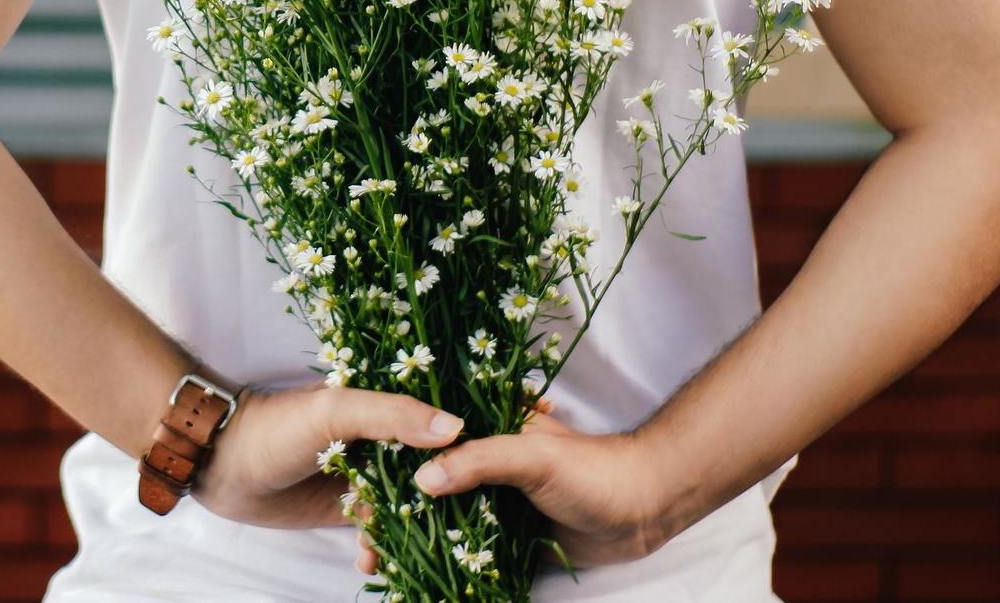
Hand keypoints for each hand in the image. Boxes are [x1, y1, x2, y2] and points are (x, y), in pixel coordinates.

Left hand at [192, 383, 465, 529]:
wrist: (221, 464)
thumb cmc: (276, 426)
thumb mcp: (335, 411)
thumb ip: (391, 416)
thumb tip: (456, 429)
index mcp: (383, 405)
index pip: (438, 422)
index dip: (464, 446)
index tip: (491, 470)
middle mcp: (381, 439)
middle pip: (430, 469)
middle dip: (444, 499)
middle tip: (462, 527)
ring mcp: (366, 476)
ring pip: (408, 506)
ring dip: (413, 531)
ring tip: (413, 551)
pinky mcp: (347, 508)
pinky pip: (379, 531)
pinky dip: (382, 548)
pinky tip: (372, 562)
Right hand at [356, 403, 676, 574]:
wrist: (646, 508)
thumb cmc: (592, 468)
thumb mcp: (532, 455)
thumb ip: (479, 462)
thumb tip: (422, 481)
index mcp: (481, 425)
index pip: (420, 437)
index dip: (385, 458)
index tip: (353, 484)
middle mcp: (479, 458)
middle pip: (421, 481)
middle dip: (388, 510)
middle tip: (360, 539)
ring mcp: (491, 497)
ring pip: (438, 517)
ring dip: (409, 540)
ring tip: (374, 563)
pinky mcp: (505, 532)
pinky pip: (464, 546)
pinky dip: (440, 560)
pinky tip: (412, 574)